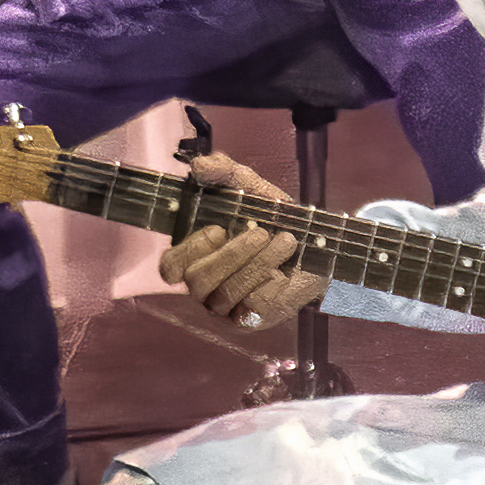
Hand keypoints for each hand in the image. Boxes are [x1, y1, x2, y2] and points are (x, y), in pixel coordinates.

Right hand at [158, 146, 319, 333]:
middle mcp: (204, 284)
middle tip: (261, 233)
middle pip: (196, 280)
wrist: (315, 245)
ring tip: (285, 242)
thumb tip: (199, 167)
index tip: (217, 229)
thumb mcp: (250, 187)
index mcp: (194, 256)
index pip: (169, 267)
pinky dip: (269, 284)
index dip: (188, 250)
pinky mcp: (250, 317)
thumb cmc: (272, 217)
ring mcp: (225, 305)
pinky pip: (250, 308)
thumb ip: (224, 171)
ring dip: (257, 264)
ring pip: (225, 294)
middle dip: (232, 254)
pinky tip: (285, 270)